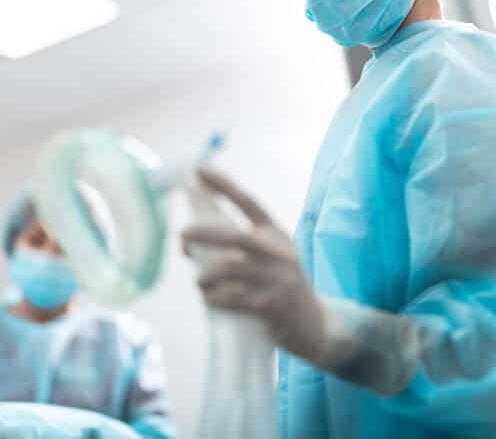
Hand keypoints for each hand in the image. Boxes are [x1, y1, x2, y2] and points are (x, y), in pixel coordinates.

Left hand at [182, 169, 325, 360]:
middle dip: (204, 234)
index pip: (248, 203)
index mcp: (276, 235)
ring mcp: (275, 279)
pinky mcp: (269, 306)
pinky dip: (215, 299)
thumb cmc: (280, 285)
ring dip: (206, 277)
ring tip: (200, 283)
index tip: (198, 171)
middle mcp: (278, 253)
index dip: (223, 186)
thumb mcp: (271, 256)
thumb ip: (241, 243)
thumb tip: (194, 230)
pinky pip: (232, 298)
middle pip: (235, 236)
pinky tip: (211, 300)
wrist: (313, 324)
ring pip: (229, 269)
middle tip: (181, 236)